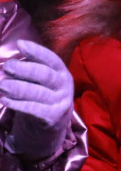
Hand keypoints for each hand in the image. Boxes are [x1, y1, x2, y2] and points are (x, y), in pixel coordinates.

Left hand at [1, 40, 74, 158]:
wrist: (51, 125)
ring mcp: (60, 102)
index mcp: (62, 73)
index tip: (20, 44)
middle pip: (45, 75)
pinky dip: (18, 104)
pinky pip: (34, 109)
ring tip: (2, 86)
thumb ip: (31, 68)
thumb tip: (11, 60)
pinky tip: (5, 100)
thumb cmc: (41, 95)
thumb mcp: (41, 80)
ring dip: (18, 88)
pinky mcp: (53, 118)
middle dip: (25, 70)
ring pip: (38, 93)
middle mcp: (64, 86)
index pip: (52, 59)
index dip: (37, 51)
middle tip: (6, 68)